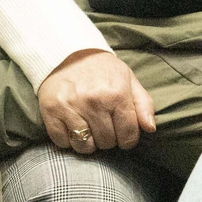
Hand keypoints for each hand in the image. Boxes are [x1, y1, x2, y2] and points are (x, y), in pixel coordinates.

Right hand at [37, 49, 155, 152]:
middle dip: (110, 140)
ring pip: (84, 146)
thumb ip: (144, 104)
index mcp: (117, 94)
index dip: (129, 140)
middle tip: (107, 128)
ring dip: (90, 144)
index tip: (125, 137)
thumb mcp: (129, 80)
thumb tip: (150, 128)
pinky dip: (69, 141)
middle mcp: (94, 102)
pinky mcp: (50, 112)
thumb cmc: (104, 71)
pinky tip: (75, 129)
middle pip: (107, 142)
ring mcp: (70, 108)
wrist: (69, 55)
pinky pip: (62, 142)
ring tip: (91, 131)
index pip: (128, 134)